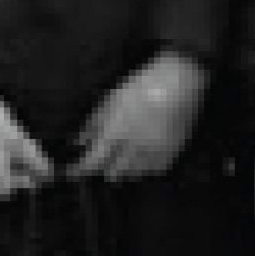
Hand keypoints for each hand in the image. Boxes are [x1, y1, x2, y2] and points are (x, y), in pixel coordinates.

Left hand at [73, 50, 208, 180]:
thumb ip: (95, 123)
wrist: (181, 81)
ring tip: (117, 159)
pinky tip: (138, 159)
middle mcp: (135, 147)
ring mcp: (154, 153)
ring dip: (121, 168)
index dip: (81, 168)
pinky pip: (151, 171)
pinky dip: (142, 168)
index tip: (73, 171)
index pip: (93, 160)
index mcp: (118, 132)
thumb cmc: (143, 84)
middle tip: (98, 160)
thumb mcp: (113, 99)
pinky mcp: (171, 155)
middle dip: (101, 167)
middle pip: (111, 171)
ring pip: (131, 174)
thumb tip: (79, 141)